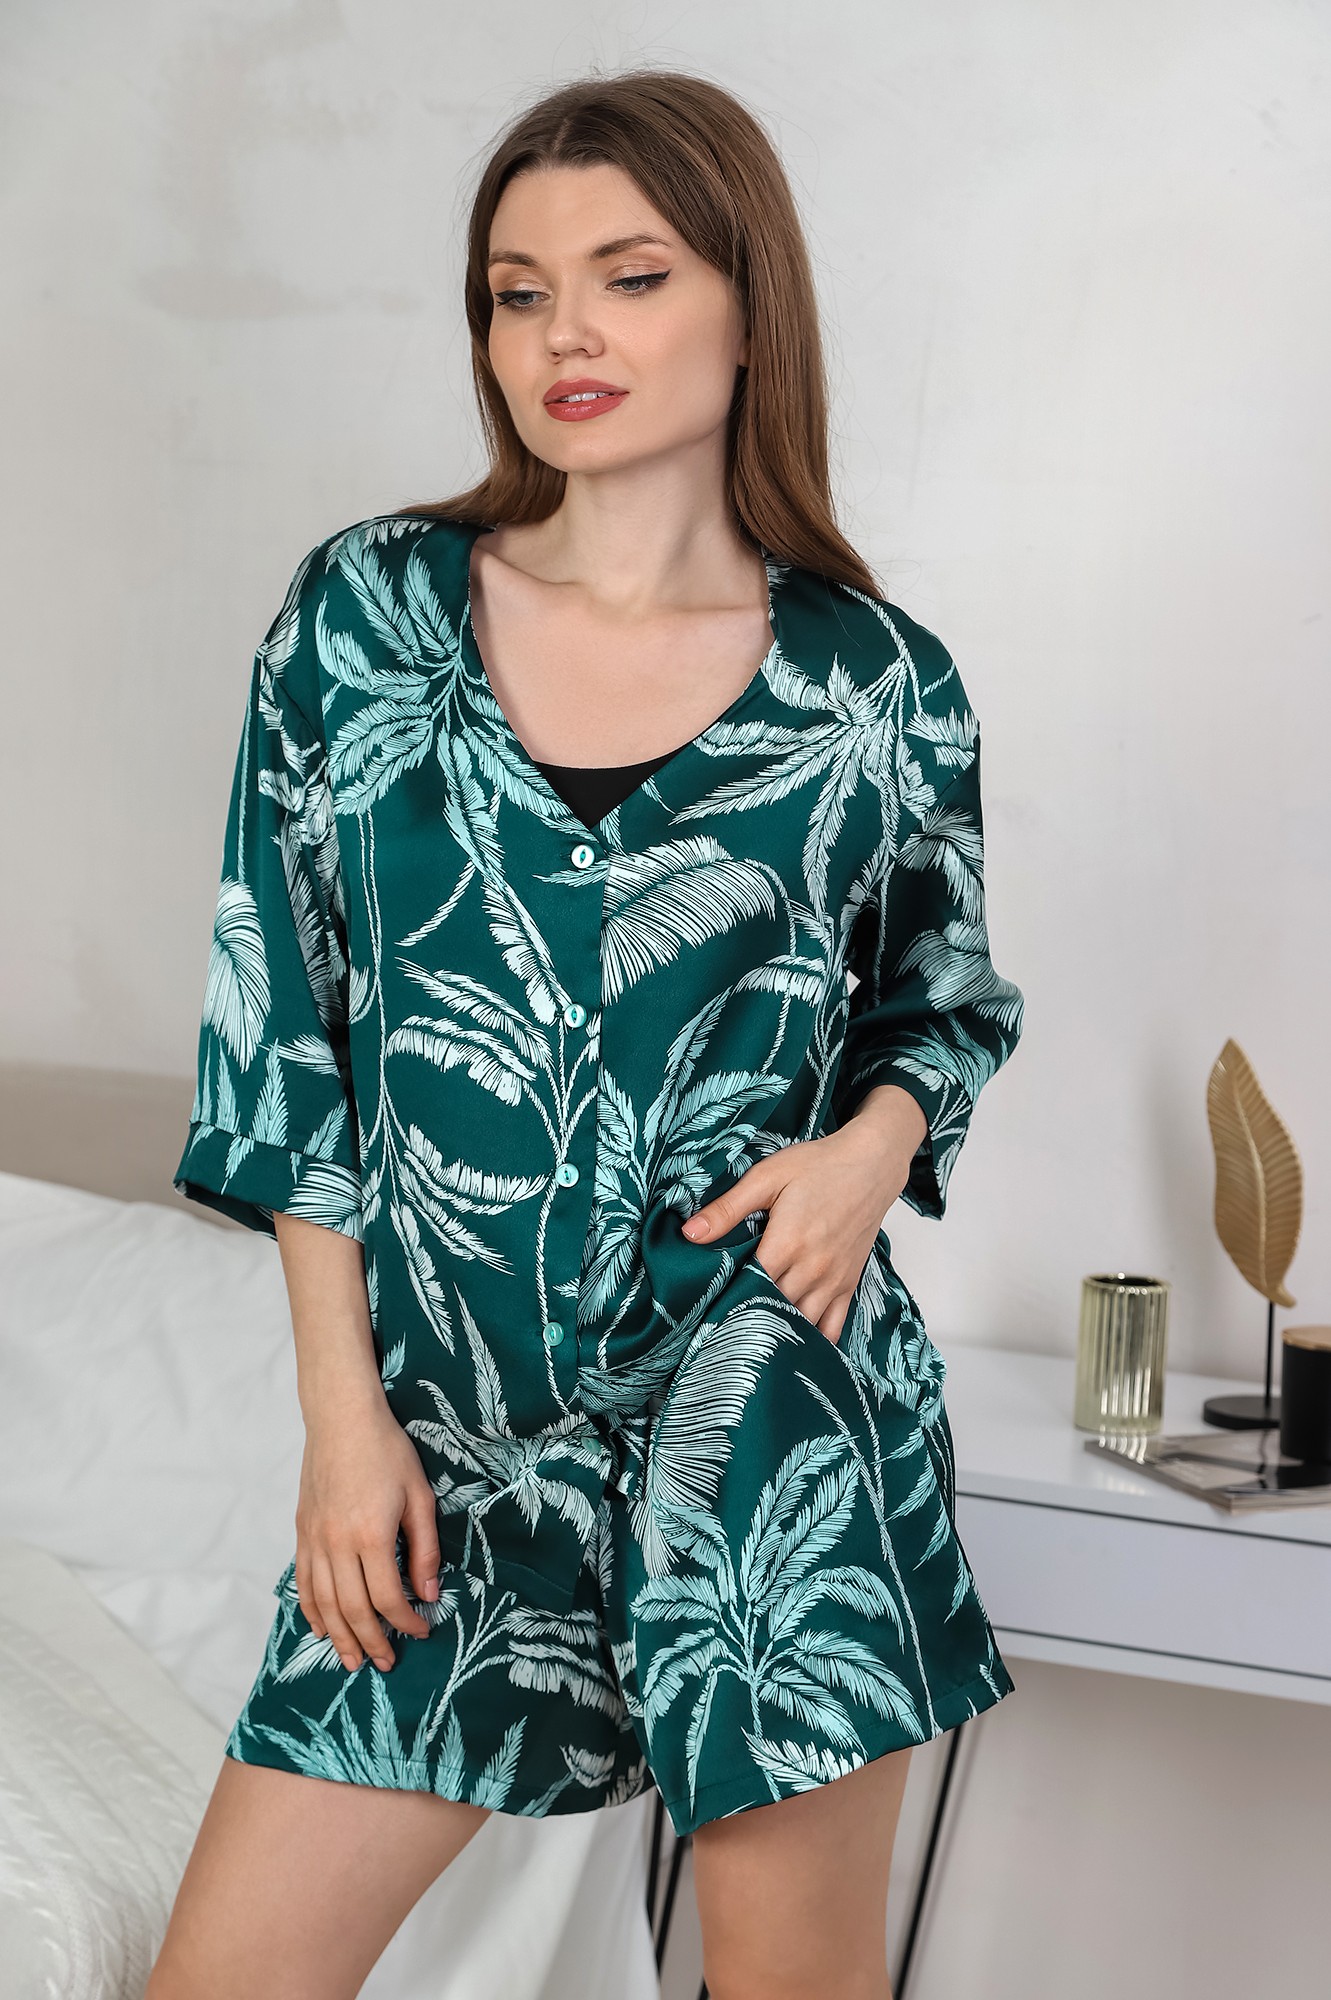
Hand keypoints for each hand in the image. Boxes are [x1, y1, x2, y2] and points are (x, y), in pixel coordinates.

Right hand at [294, 1395, 442, 1673]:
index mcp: (371, 1536)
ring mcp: (314, 1540)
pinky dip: (311, 1610)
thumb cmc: (387, 1451)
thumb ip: (424, 1549)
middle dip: (372, 1642)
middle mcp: (337, 1544)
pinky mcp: (302, 1532)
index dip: (405, 1623)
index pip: (387, 1598)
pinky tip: (322, 1628)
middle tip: (386, 1663)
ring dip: (339, 1637)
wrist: (342, 1419)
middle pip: (352, 1610)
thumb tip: (428, 1594)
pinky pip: (304, 1582)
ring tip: (353, 1660)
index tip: (421, 1631)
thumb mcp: (419, 1497)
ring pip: (323, 1603)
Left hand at [680, 1086, 924, 1345]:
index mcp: (786, 1244)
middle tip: (720, 1329)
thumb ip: (727, 1208)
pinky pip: (833, 1327)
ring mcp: (832, 1280)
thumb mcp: (766, 1177)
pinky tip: (796, 1346)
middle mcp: (811, 1269)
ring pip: (801, 1324)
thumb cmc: (818, 1166)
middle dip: (746, 1319)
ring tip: (751, 1339)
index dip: (723, 1301)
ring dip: (777, 1331)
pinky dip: (815, 1340)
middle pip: (772, 1310)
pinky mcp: (849, 1284)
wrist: (870, 1165)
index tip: (704, 1310)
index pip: (747, 1288)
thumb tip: (689, 1233)